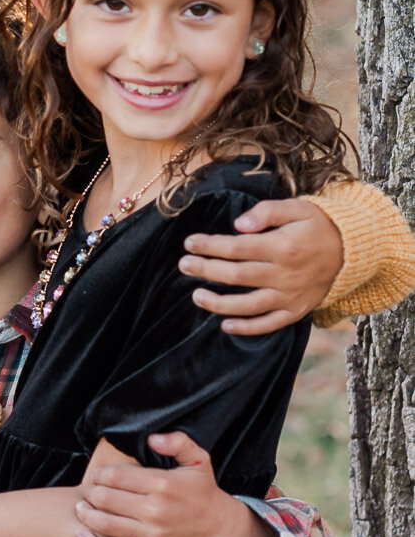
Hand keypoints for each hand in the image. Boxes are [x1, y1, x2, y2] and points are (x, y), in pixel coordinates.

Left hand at [74, 432, 277, 536]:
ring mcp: (150, 535)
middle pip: (106, 499)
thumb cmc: (204, 491)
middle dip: (91, 492)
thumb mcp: (198, 459)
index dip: (100, 474)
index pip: (117, 476)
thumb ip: (177, 441)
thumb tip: (151, 438)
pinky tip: (82, 535)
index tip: (96, 474)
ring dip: (87, 515)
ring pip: (106, 525)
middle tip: (87, 489)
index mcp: (162, 484)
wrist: (220, 529)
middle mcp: (154, 511)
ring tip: (80, 507)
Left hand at [178, 198, 342, 334]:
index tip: (189, 243)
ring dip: (220, 303)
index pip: (237, 248)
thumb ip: (266, 212)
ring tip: (196, 296)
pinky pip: (269, 324)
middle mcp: (285, 275)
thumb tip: (237, 224)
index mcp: (282, 247)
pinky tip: (225, 325)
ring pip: (249, 305)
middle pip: (237, 276)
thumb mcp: (297, 208)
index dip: (210, 246)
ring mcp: (291, 296)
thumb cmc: (318, 225)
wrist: (353, 252)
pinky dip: (247, 328)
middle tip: (183, 265)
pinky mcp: (296, 311)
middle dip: (206, 271)